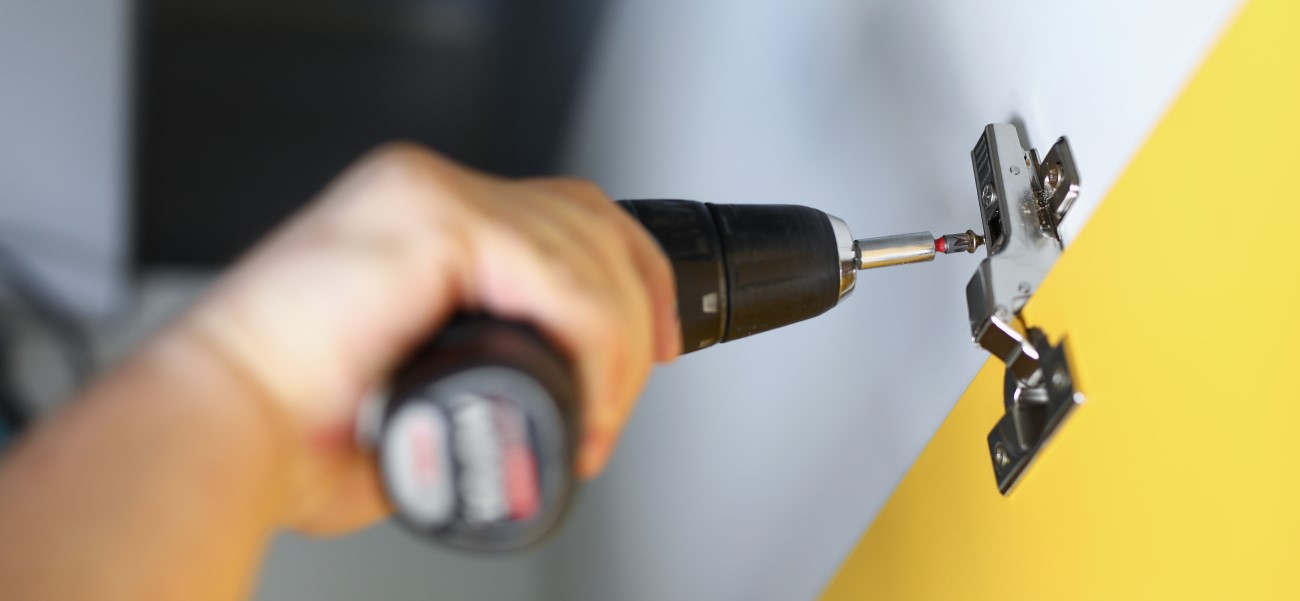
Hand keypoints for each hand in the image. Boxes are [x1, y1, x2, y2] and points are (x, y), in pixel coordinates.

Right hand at [170, 143, 679, 533]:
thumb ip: (481, 368)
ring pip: (586, 247)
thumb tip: (551, 400)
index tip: (653, 344)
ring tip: (602, 418)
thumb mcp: (420, 383)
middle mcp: (426, 192)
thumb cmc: (289, 424)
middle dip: (641, 299)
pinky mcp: (430, 221)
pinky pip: (560, 273)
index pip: (559, 217)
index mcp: (420, 218)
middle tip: (644, 379)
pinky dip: (596, 340)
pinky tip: (591, 395)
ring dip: (620, 342)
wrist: (214, 433)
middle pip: (587, 215)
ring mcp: (426, 196)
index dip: (624, 277)